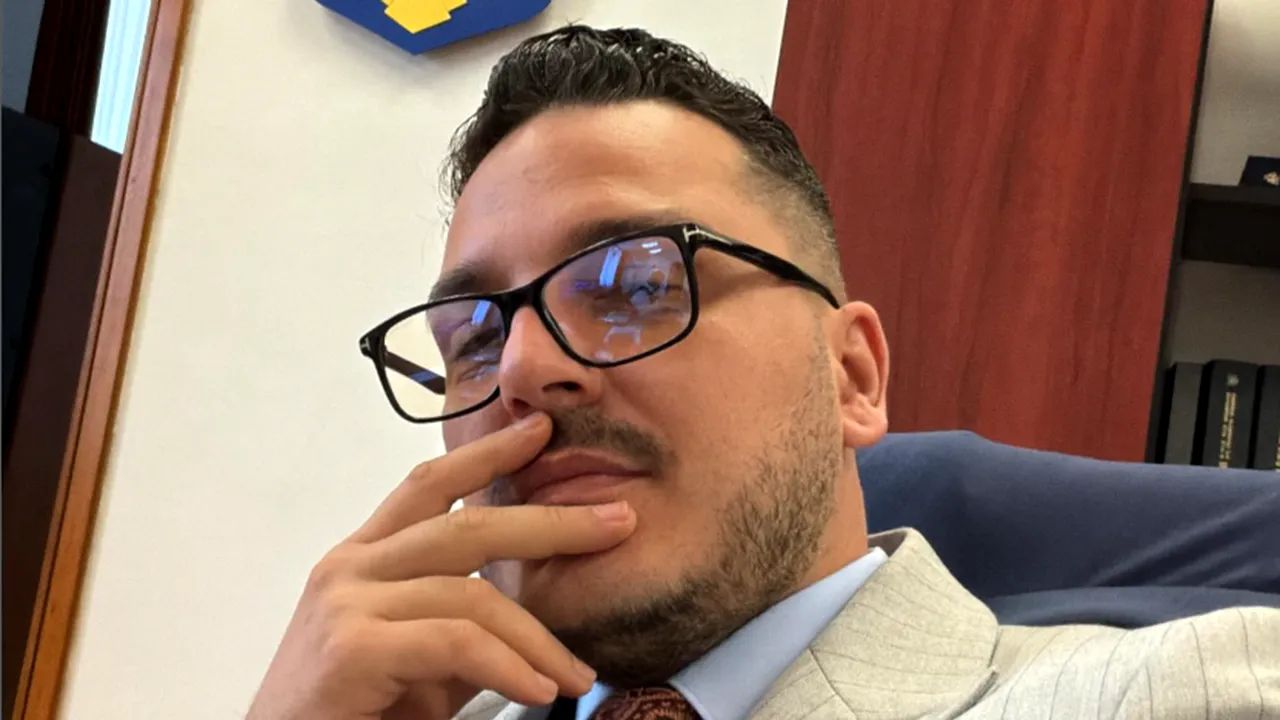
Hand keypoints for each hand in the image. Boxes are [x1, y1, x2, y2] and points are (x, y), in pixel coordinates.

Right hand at [246, 413, 636, 719]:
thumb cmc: (353, 716)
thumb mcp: (421, 664)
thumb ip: (466, 629)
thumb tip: (539, 620)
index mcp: (363, 559)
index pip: (429, 486)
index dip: (488, 454)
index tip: (542, 432)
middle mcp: (350, 568)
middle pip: (465, 526)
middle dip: (550, 523)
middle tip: (619, 522)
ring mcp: (345, 602)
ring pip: (472, 593)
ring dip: (538, 639)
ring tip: (576, 677)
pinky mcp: (350, 647)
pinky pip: (455, 642)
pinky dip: (508, 665)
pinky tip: (539, 691)